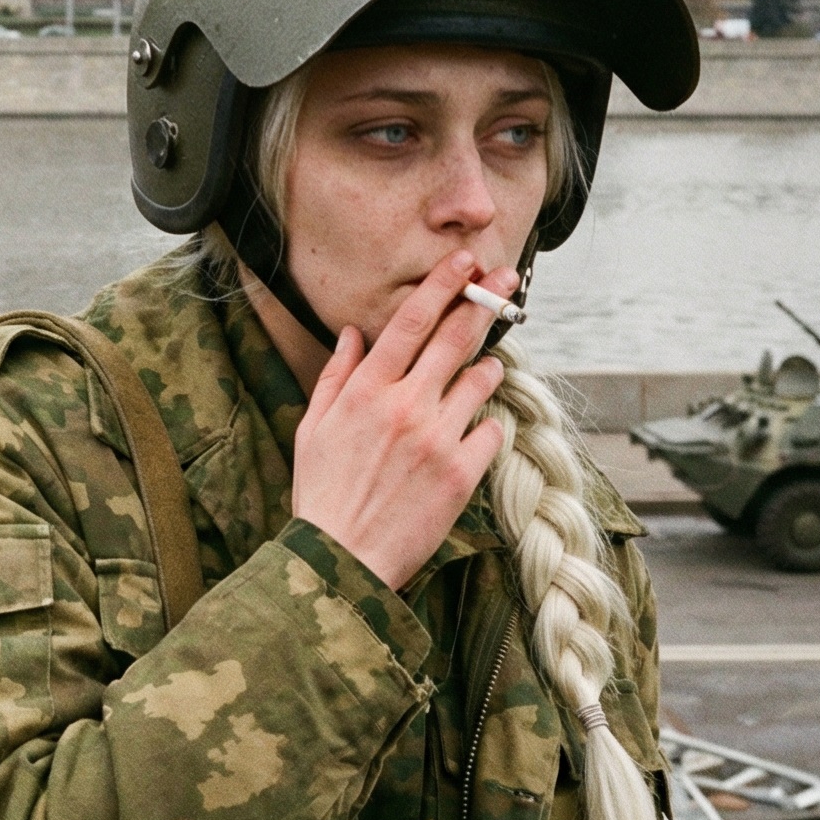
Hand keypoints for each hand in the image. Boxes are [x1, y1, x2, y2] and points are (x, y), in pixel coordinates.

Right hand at [290, 250, 513, 592]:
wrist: (341, 558)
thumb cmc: (322, 494)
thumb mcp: (313, 428)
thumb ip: (336, 376)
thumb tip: (351, 334)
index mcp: (366, 391)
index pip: (411, 321)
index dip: (442, 284)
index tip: (465, 261)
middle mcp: (405, 406)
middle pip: (455, 338)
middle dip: (485, 299)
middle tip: (507, 278)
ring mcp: (438, 439)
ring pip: (480, 381)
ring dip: (487, 365)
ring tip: (487, 365)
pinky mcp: (462, 474)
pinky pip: (490, 431)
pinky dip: (486, 423)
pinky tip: (476, 427)